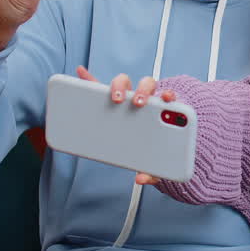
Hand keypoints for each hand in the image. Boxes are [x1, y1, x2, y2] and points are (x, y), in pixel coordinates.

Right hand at [75, 66, 172, 187]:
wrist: (146, 142)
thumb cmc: (155, 151)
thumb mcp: (157, 164)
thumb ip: (153, 172)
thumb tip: (140, 178)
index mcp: (162, 111)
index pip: (168, 96)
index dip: (168, 95)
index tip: (168, 99)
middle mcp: (145, 98)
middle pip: (147, 84)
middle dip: (144, 91)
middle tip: (139, 103)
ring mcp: (127, 96)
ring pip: (125, 82)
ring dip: (120, 85)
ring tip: (116, 97)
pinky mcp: (109, 99)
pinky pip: (98, 85)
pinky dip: (89, 78)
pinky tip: (81, 72)